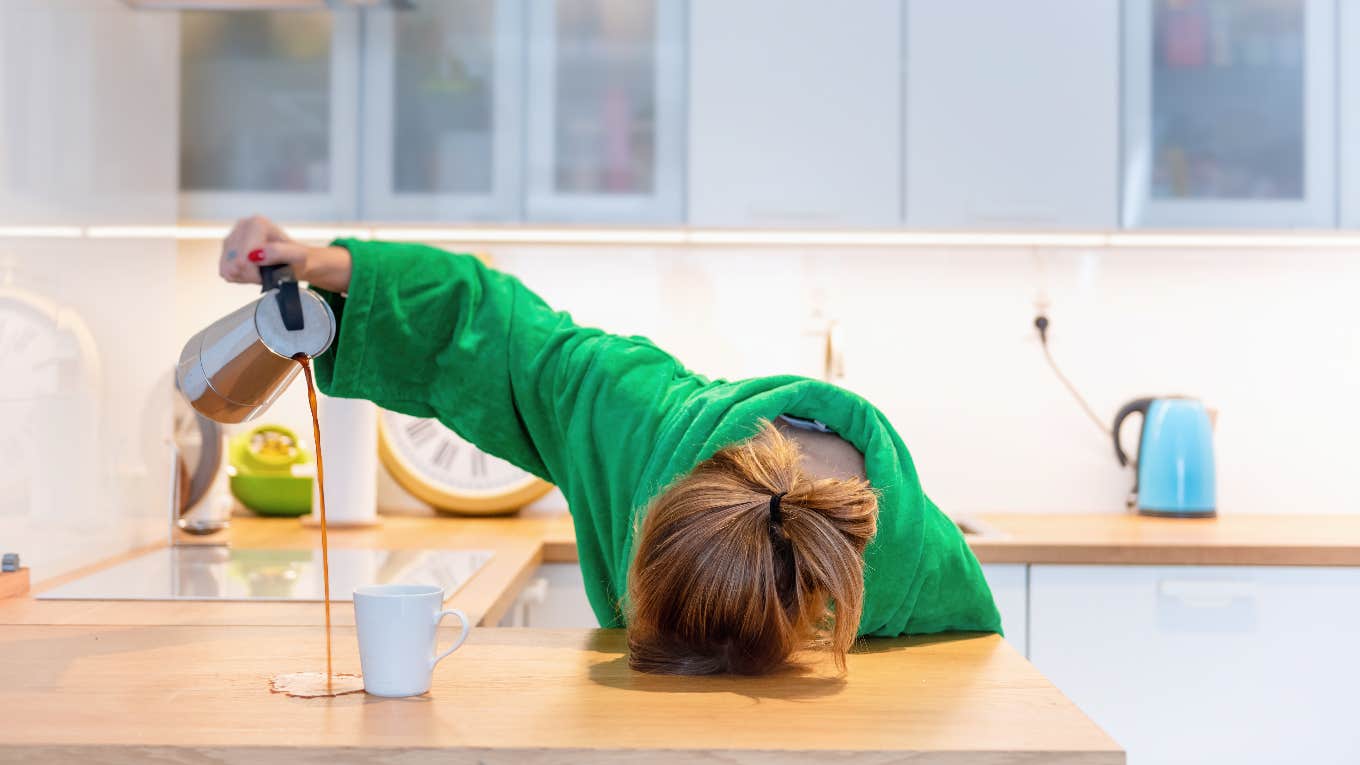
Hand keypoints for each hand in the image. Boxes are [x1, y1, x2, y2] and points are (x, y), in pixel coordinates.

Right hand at [218, 215, 351, 292]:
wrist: (296, 263)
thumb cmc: (298, 259)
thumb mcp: (297, 257)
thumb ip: (278, 253)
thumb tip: (256, 254)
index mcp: (257, 223)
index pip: (245, 255)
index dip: (256, 270)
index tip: (270, 272)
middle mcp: (242, 226)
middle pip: (235, 262)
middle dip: (250, 274)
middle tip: (266, 273)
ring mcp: (232, 238)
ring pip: (228, 268)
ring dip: (245, 276)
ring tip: (261, 271)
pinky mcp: (227, 251)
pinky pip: (225, 272)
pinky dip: (239, 277)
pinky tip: (252, 272)